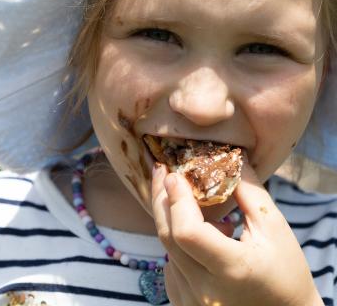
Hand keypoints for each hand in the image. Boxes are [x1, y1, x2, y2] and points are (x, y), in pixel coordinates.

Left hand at [151, 163, 323, 305]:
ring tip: (196, 209)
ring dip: (173, 222)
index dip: (177, 199)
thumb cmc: (285, 271)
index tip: (174, 174)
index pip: (188, 232)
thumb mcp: (275, 228)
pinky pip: (169, 265)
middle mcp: (205, 288)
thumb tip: (227, 156)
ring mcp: (191, 299)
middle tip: (163, 173)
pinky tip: (198, 240)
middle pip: (167, 237)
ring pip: (166, 249)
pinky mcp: (183, 302)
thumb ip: (248, 191)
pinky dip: (177, 245)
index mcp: (232, 268)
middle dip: (162, 199)